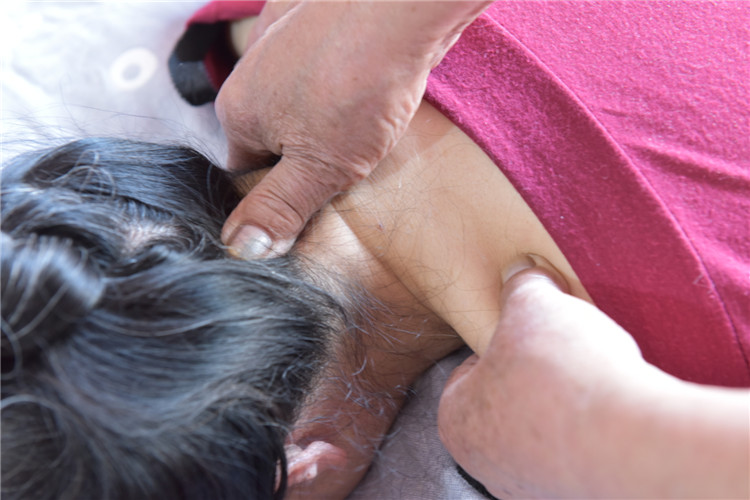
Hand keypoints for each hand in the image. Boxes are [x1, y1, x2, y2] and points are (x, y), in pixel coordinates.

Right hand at [216, 1, 490, 257]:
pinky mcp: (313, 18)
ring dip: (324, 118)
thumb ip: (280, 208)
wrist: (399, 5)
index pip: (246, 171)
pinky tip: (368, 87)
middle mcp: (249, 71)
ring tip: (363, 124)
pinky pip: (319, 67)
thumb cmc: (359, 85)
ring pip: (296, 99)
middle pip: (271, 132)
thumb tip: (240, 248)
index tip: (318, 194)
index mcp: (239, 111)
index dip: (283, 190)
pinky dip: (339, 81)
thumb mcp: (320, 166)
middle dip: (305, 152)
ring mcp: (279, 39)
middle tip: (348, 162)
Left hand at [437, 264, 648, 497]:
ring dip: (564, 405)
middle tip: (563, 354)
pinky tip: (611, 410)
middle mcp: (485, 464)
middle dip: (533, 376)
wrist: (630, 439)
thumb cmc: (563, 373)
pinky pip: (577, 453)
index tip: (533, 334)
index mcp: (456, 421)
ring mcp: (530, 487)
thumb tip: (521, 271)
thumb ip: (521, 286)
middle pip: (506, 402)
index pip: (470, 371)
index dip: (504, 344)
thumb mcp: (534, 305)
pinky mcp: (574, 495)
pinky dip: (591, 432)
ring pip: (542, 431)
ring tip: (591, 379)